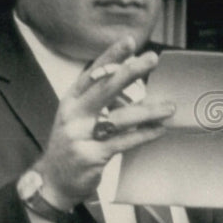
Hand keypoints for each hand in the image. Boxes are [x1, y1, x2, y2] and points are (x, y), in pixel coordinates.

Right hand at [34, 36, 175, 208]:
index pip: (92, 73)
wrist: (53, 181)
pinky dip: (143, 135)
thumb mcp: (79, 116)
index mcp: (71, 100)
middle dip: (130, 71)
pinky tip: (159, 129)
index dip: (110, 56)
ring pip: (119, 118)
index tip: (129, 41)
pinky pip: (123, 142)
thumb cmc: (73, 143)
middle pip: (104, 88)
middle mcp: (74, 114)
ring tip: (169, 107)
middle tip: (152, 59)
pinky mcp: (91, 156)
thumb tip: (134, 83)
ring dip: (148, 111)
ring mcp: (80, 135)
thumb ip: (101, 100)